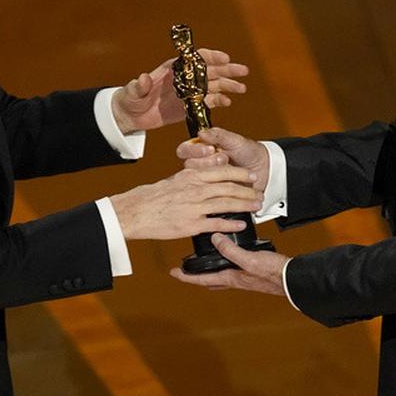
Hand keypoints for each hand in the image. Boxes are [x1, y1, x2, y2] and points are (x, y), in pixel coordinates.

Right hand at [109, 166, 262, 240]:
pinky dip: (230, 223)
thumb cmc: (152, 197)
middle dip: (247, 191)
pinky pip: (216, 223)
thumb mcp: (175, 180)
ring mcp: (195, 207)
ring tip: (256, 207)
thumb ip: (192, 177)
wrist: (137, 212)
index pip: (222, 171)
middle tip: (259, 194)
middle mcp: (196, 189)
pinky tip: (240, 223)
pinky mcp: (192, 224)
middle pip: (229, 188)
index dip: (240, 174)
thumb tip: (205, 174)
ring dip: (244, 205)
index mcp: (192, 176)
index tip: (250, 176)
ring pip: (226, 204)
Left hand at [111, 49, 248, 133]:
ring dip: (228, 85)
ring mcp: (188, 92)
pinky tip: (228, 102)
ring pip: (212, 86)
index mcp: (173, 69)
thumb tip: (144, 78)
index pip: (196, 58)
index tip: (225, 58)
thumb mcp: (133, 92)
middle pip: (210, 71)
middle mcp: (184, 78)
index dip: (211, 57)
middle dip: (227, 70)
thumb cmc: (130, 98)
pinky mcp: (188, 107)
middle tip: (243, 71)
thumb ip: (140, 86)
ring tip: (242, 88)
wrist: (131, 115)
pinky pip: (207, 102)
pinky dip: (218, 101)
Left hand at [169, 234, 289, 296]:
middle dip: (195, 276)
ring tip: (203, 259)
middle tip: (186, 269)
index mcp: (230, 277)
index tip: (173, 272)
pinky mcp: (251, 270)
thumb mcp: (249, 259)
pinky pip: (232, 266)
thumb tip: (215, 238)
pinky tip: (229, 252)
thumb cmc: (273, 273)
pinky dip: (225, 261)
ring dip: (210, 269)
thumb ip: (231, 250)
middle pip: (208, 279)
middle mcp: (234, 278)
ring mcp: (243, 275)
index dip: (186, 276)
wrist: (292, 279)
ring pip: (219, 273)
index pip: (201, 279)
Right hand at [177, 126, 268, 191]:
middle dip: (207, 163)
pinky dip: (222, 188)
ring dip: (215, 174)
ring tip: (231, 169)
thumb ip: (218, 136)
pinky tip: (233, 184)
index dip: (194, 150)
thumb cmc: (248, 151)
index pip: (185, 150)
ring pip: (198, 181)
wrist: (265, 168)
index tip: (210, 149)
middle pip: (189, 166)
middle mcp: (201, 165)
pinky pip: (210, 194)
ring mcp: (207, 180)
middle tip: (224, 159)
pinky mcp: (214, 193)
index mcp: (201, 150)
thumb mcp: (234, 141)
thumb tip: (202, 132)